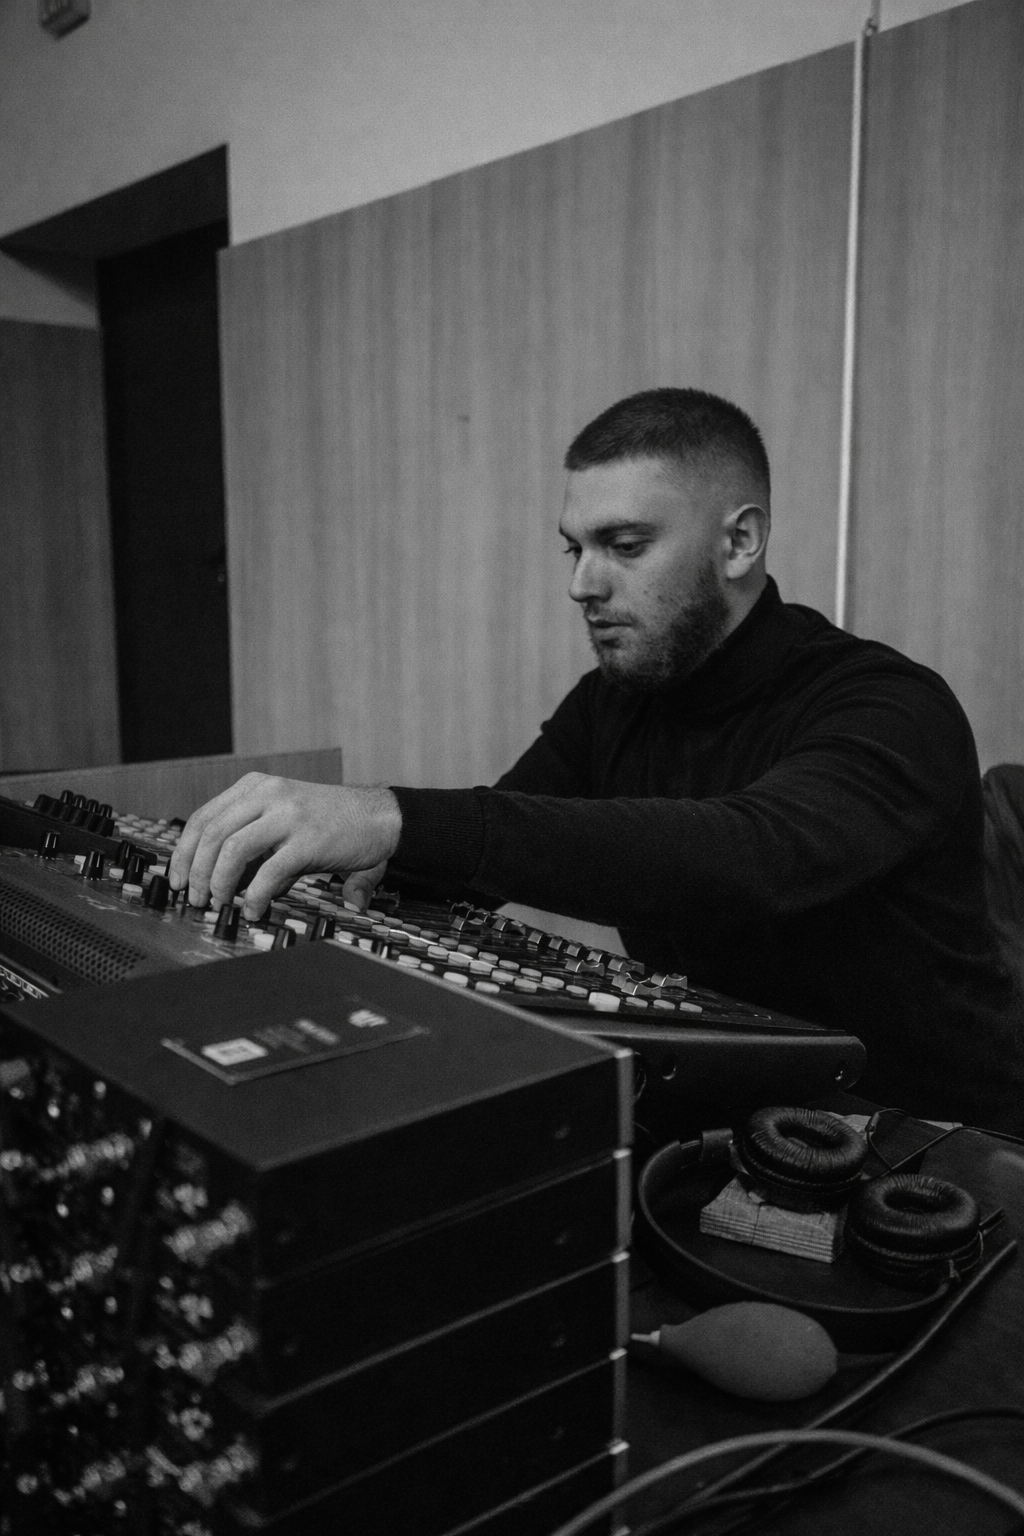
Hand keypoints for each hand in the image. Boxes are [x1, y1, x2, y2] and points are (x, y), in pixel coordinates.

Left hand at [168, 774, 401, 918]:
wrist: (382, 817)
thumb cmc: (332, 822)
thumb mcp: (284, 817)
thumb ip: (252, 838)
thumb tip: (219, 875)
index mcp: (257, 787)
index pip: (204, 817)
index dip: (184, 852)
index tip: (178, 878)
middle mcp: (270, 794)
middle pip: (212, 833)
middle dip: (196, 872)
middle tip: (195, 898)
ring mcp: (289, 815)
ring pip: (232, 849)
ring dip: (218, 883)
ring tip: (219, 904)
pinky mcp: (309, 840)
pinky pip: (269, 872)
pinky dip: (254, 896)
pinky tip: (253, 909)